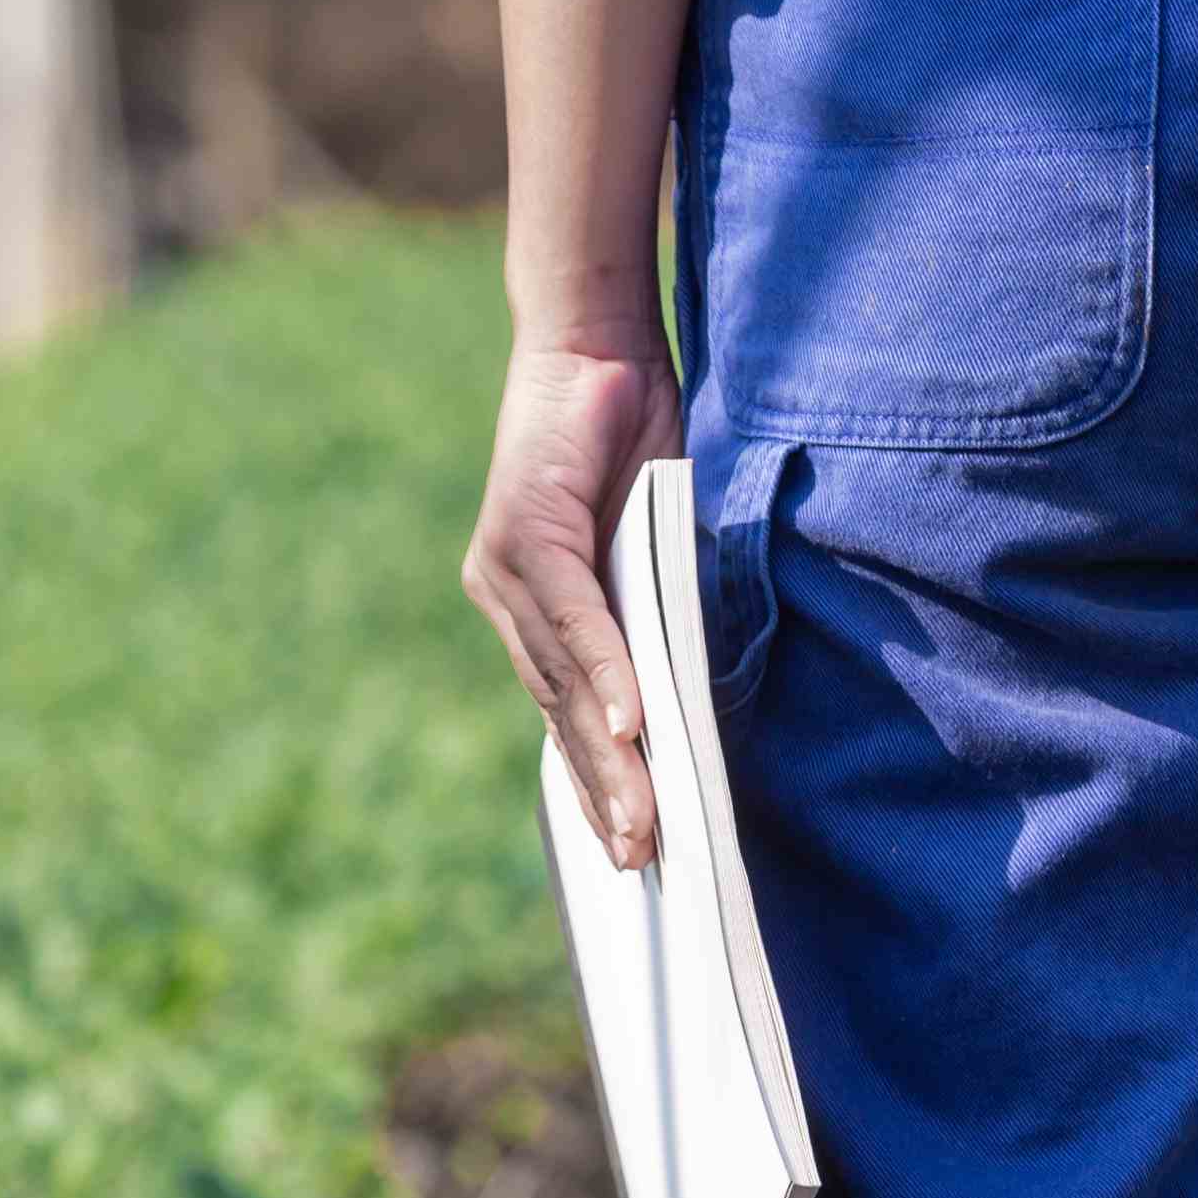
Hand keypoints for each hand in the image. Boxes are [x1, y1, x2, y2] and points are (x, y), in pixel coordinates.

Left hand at [463, 337, 684, 868]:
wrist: (595, 336)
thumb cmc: (633, 435)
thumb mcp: (653, 539)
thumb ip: (657, 608)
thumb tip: (694, 693)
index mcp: (528, 606)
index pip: (564, 712)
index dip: (599, 779)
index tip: (633, 845)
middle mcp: (503, 594)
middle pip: (561, 714)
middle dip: (607, 792)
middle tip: (642, 862)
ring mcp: (505, 568)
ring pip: (565, 681)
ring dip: (612, 753)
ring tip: (647, 818)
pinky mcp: (526, 533)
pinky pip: (575, 620)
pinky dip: (609, 671)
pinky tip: (636, 723)